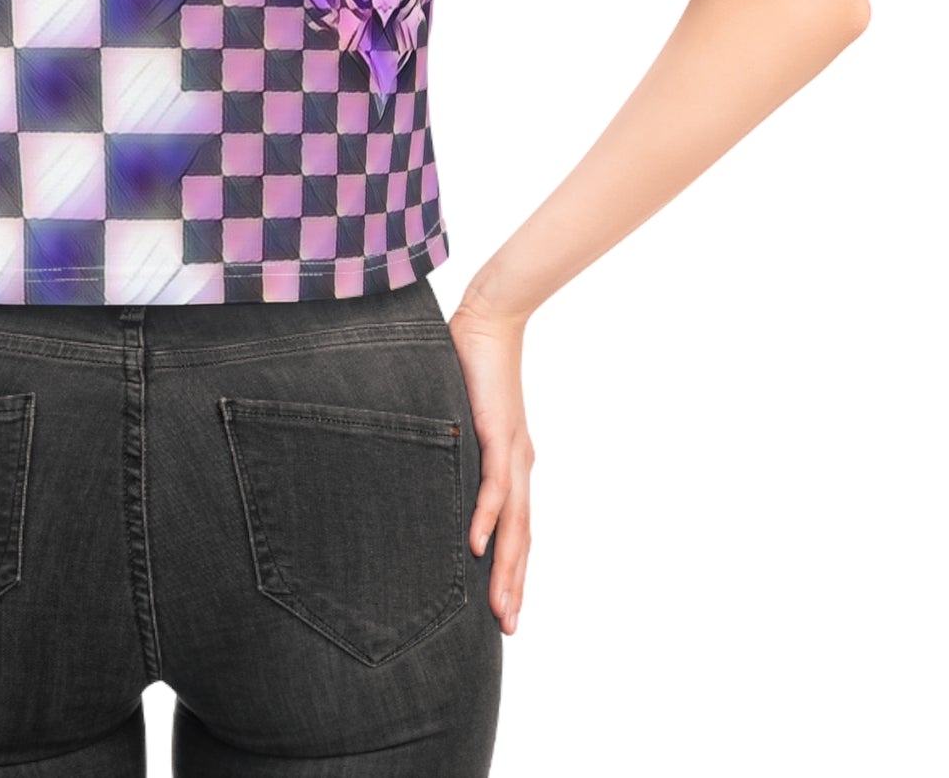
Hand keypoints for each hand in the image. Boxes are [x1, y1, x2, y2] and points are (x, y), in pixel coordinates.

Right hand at [447, 297, 534, 634]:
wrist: (490, 320)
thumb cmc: (471, 364)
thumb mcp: (461, 418)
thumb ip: (451, 446)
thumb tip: (426, 465)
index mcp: (512, 465)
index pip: (517, 529)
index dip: (513, 570)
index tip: (504, 608)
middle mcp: (519, 465)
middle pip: (521, 538)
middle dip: (513, 585)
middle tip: (507, 628)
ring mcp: (512, 452)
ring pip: (514, 523)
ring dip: (506, 568)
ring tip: (498, 608)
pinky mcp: (498, 432)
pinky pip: (493, 484)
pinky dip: (486, 516)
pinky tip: (476, 544)